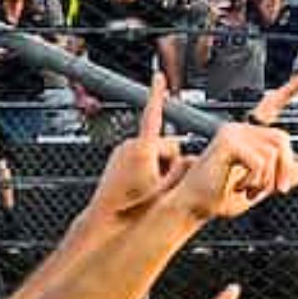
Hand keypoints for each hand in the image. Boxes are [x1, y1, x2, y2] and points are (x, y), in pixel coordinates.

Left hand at [89, 73, 190, 218]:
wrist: (104, 221)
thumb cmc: (131, 208)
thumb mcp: (166, 191)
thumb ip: (184, 172)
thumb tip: (193, 161)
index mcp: (142, 149)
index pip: (153, 114)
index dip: (157, 94)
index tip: (159, 76)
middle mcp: (129, 146)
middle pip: (164, 144)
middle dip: (170, 160)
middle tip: (166, 184)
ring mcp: (122, 152)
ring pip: (153, 153)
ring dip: (158, 167)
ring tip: (151, 190)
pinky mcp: (118, 160)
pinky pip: (140, 159)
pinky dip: (146, 169)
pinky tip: (143, 189)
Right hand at [175, 75, 297, 218]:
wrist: (193, 205)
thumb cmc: (218, 197)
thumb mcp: (258, 188)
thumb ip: (279, 177)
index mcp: (247, 137)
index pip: (270, 108)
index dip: (289, 90)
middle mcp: (240, 129)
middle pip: (282, 138)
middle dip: (285, 169)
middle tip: (276, 190)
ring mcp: (232, 132)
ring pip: (274, 152)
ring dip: (267, 180)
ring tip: (249, 189)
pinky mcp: (228, 142)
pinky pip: (260, 161)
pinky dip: (256, 181)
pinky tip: (239, 186)